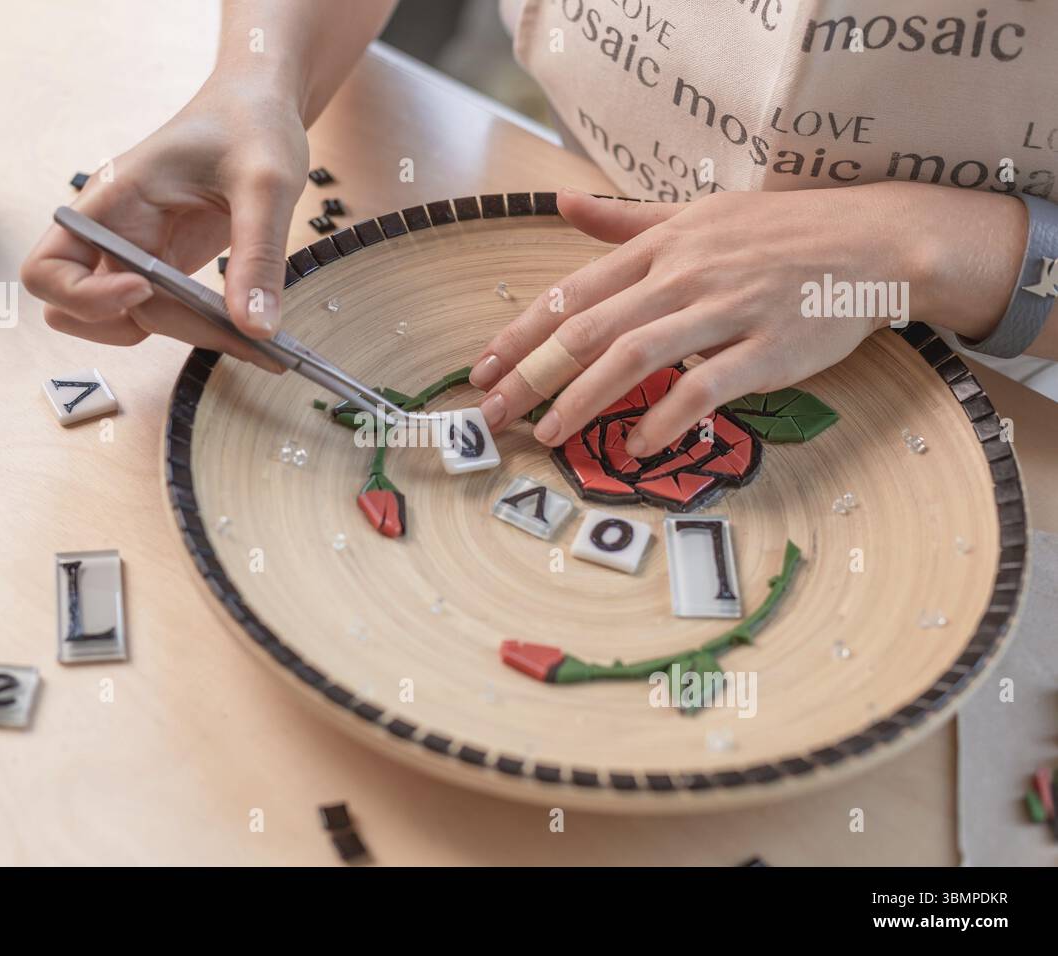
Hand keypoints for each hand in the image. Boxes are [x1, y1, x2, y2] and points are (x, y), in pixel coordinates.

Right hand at [21, 77, 309, 365]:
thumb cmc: (250, 123)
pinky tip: (252, 331)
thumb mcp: (265, 183)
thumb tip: (257, 328)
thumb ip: (259, 255)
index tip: (143, 288)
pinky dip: (201, 331)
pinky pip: (166, 316)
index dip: (84, 297)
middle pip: (89, 313)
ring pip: (126, 324)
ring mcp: (137, 254)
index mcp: (114, 200)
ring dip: (179, 336)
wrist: (259, 106)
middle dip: (162, 327)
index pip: (47, 270)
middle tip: (236, 329)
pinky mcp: (166, 269)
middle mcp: (113, 232)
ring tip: (250, 335)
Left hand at [469, 183, 1025, 455]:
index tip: (481, 371)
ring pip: (633, 356)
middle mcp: (682, 275)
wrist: (871, 241)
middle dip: (530, 376)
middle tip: (492, 416)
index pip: (571, 293)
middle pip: (587, 329)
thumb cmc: (778, 231)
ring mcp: (725, 310)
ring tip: (549, 435)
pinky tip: (638, 444)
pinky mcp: (767, 349)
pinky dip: (666, 417)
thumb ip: (625, 220)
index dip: (519, 335)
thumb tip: (563, 204)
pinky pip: (704, 387)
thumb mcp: (696, 213)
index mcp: (660, 246)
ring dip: (583, 400)